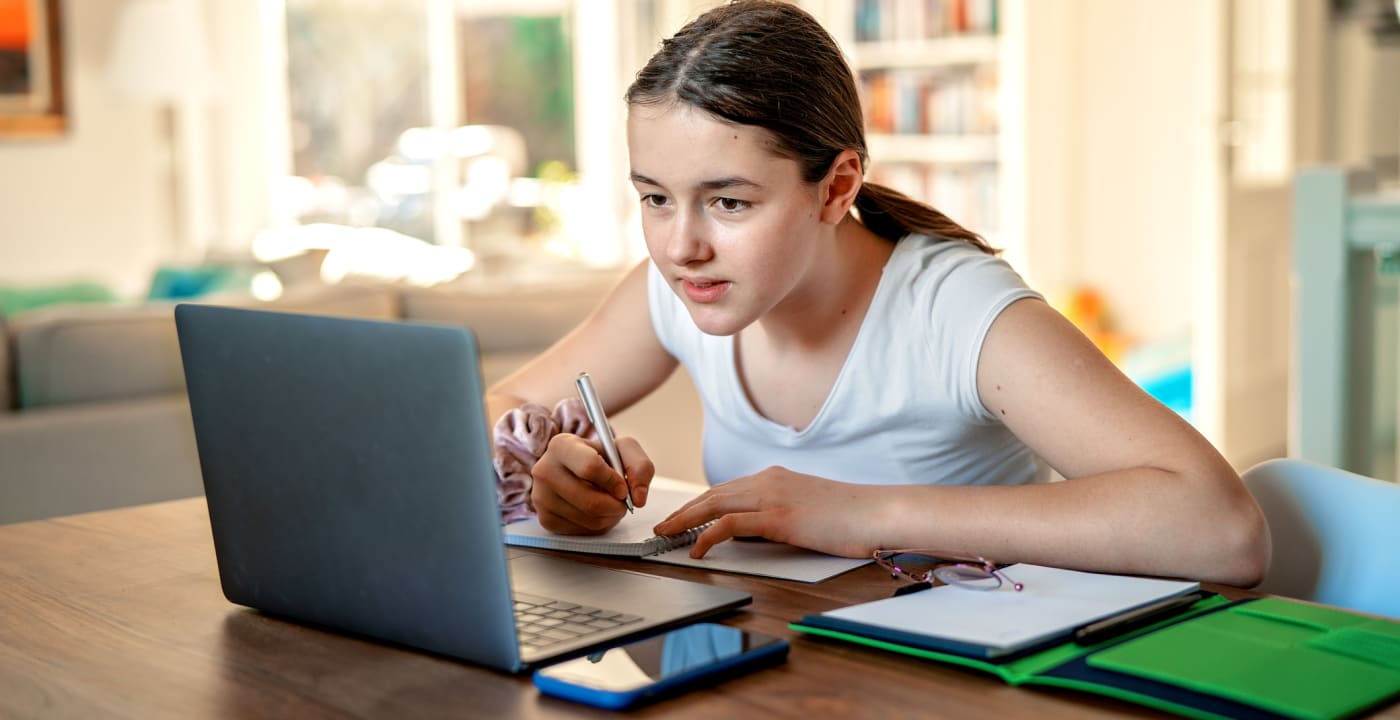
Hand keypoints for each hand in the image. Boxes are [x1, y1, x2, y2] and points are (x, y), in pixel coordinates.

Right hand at [530, 432, 654, 534]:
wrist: (576, 469)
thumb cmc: (599, 457)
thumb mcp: (623, 449)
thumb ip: (640, 466)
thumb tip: (638, 498)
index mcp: (562, 446)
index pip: (590, 467)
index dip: (613, 481)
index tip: (623, 488)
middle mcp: (545, 470)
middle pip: (590, 501)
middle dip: (616, 506)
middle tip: (622, 502)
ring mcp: (541, 497)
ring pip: (588, 519)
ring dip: (610, 516)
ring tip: (611, 504)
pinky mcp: (545, 518)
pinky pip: (581, 530)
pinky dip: (598, 525)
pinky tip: (596, 511)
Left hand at [651, 467, 881, 558]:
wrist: (878, 512)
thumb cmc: (852, 517)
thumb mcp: (808, 512)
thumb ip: (779, 517)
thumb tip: (754, 535)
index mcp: (776, 478)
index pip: (726, 489)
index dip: (699, 503)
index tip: (682, 517)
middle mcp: (769, 480)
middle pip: (712, 494)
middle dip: (684, 510)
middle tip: (662, 525)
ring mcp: (772, 496)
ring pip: (713, 505)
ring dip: (685, 520)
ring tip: (666, 535)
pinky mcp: (777, 516)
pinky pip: (729, 525)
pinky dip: (707, 536)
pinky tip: (696, 549)